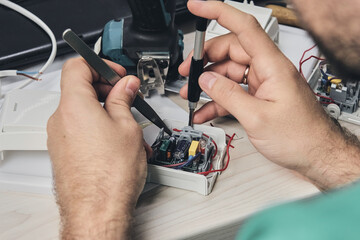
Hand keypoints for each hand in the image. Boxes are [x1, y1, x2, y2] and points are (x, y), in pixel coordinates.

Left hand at [47, 58, 147, 237]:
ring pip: (83, 111)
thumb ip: (124, 99)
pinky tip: (118, 141)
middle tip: (127, 97)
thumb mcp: (127, 128)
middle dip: (106, 88)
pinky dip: (98, 127)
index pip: (77, 66)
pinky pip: (80, 129)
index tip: (117, 74)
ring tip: (128, 125)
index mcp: (74, 106)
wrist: (97, 211)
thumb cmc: (110, 176)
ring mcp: (59, 137)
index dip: (100, 64)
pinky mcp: (63, 152)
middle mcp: (60, 120)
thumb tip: (126, 85)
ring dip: (106, 111)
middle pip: (79, 88)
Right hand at [180, 1, 359, 188]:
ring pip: (229, 73)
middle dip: (205, 60)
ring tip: (191, 95)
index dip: (219, 12)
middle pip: (230, 51)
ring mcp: (263, 83)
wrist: (316, 155)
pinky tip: (204, 110)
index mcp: (272, 66)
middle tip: (188, 72)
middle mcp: (268, 70)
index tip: (197, 7)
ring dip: (208, 83)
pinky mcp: (259, 96)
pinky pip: (233, 91)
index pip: (244, 27)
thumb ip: (228, 95)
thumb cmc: (301, 137)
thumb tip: (207, 81)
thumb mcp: (257, 117)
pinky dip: (217, 100)